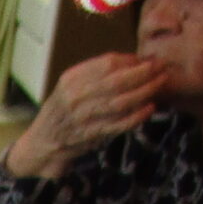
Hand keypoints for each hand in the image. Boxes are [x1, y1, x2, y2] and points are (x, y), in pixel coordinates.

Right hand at [7, 53, 169, 180]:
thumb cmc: (63, 111)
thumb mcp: (72, 85)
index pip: (108, 63)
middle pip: (116, 81)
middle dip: (144, 73)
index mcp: (71, 79)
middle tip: (162, 68)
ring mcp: (81, 118)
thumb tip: (135, 61)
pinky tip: (149, 108)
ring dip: (145, 92)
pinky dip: (136, 117)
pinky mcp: (89, 136)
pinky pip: (118, 124)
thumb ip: (97, 73)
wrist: (40, 144)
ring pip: (120, 102)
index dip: (132, 60)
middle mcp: (74, 97)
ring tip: (160, 85)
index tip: (148, 59)